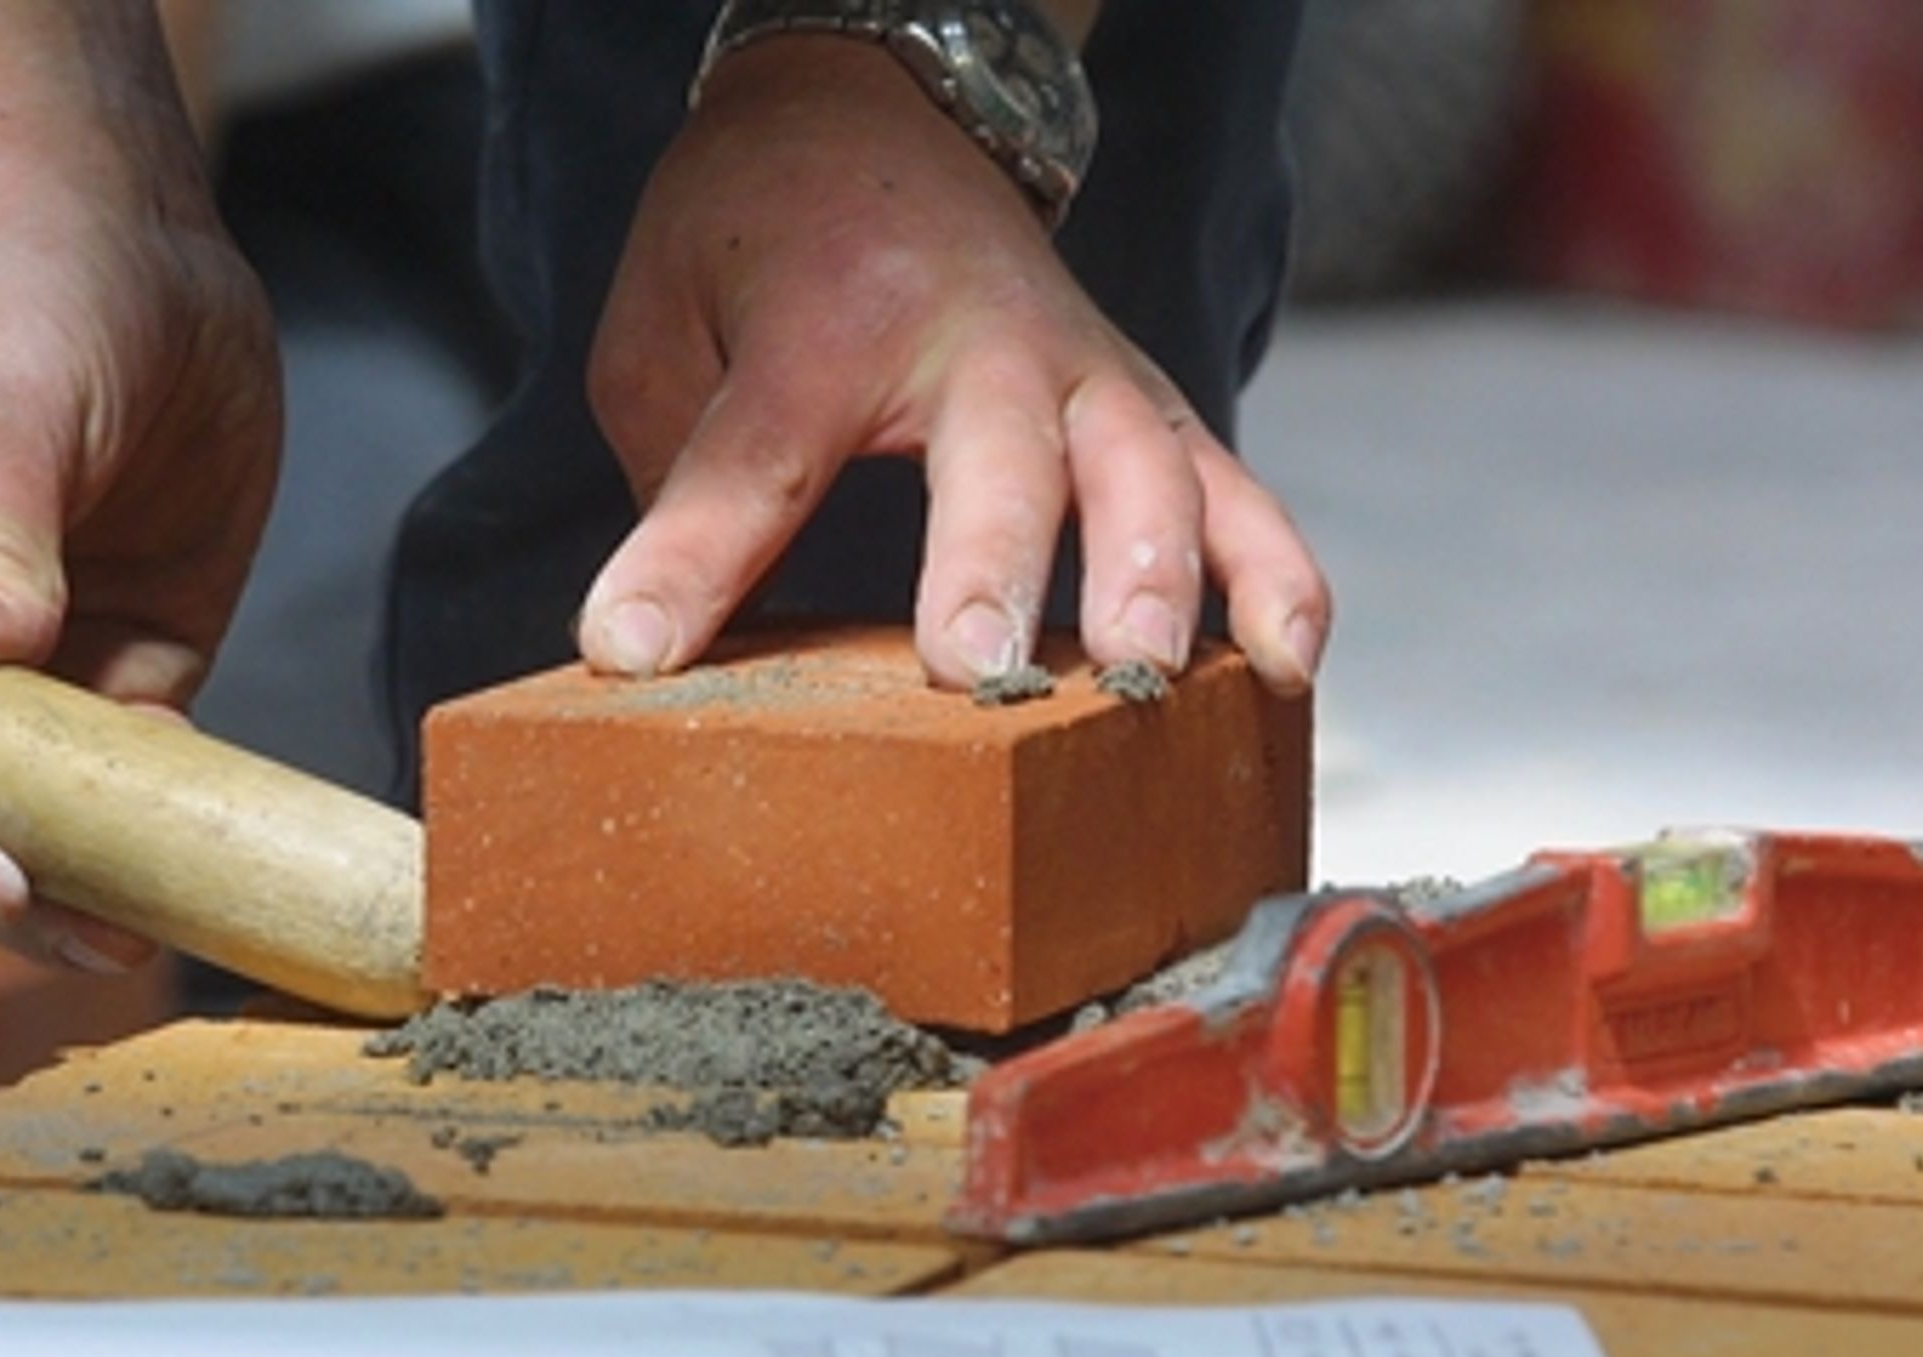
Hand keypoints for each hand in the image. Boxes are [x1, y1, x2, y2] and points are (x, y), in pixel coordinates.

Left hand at [581, 36, 1328, 691]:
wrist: (872, 109)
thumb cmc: (756, 235)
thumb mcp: (660, 325)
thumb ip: (672, 473)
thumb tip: (659, 643)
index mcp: (828, 319)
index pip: (758, 452)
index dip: (694, 558)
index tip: (634, 649)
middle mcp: (978, 336)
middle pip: (998, 455)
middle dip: (991, 566)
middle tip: (975, 672)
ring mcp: (1082, 364)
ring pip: (1147, 467)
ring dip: (1155, 578)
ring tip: (1143, 681)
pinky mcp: (1144, 399)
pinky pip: (1233, 485)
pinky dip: (1273, 570)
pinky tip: (1288, 662)